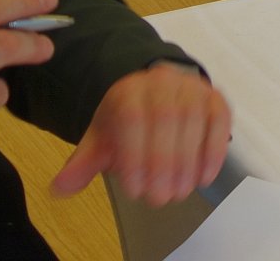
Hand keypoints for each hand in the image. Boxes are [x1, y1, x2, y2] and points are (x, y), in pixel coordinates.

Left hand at [52, 61, 231, 205]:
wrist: (155, 92)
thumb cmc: (127, 121)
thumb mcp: (102, 138)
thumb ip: (83, 163)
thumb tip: (59, 188)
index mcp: (127, 90)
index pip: (132, 118)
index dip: (135, 156)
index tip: (135, 190)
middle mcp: (161, 81)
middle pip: (166, 118)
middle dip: (164, 163)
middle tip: (161, 198)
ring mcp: (191, 87)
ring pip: (194, 119)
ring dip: (189, 161)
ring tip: (180, 192)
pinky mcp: (214, 97)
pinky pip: (219, 120)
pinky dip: (214, 150)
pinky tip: (204, 176)